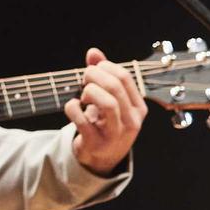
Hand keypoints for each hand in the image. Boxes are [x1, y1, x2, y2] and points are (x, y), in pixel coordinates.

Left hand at [66, 46, 145, 173]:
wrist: (100, 158)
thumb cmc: (104, 122)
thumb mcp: (108, 99)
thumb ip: (102, 74)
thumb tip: (93, 52)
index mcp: (138, 108)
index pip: (125, 77)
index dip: (105, 66)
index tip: (94, 69)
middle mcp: (131, 121)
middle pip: (115, 87)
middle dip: (94, 75)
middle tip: (85, 78)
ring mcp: (115, 135)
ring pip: (107, 103)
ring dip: (89, 92)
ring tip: (83, 95)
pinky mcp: (96, 144)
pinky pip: (82, 120)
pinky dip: (72, 108)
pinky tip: (73, 107)